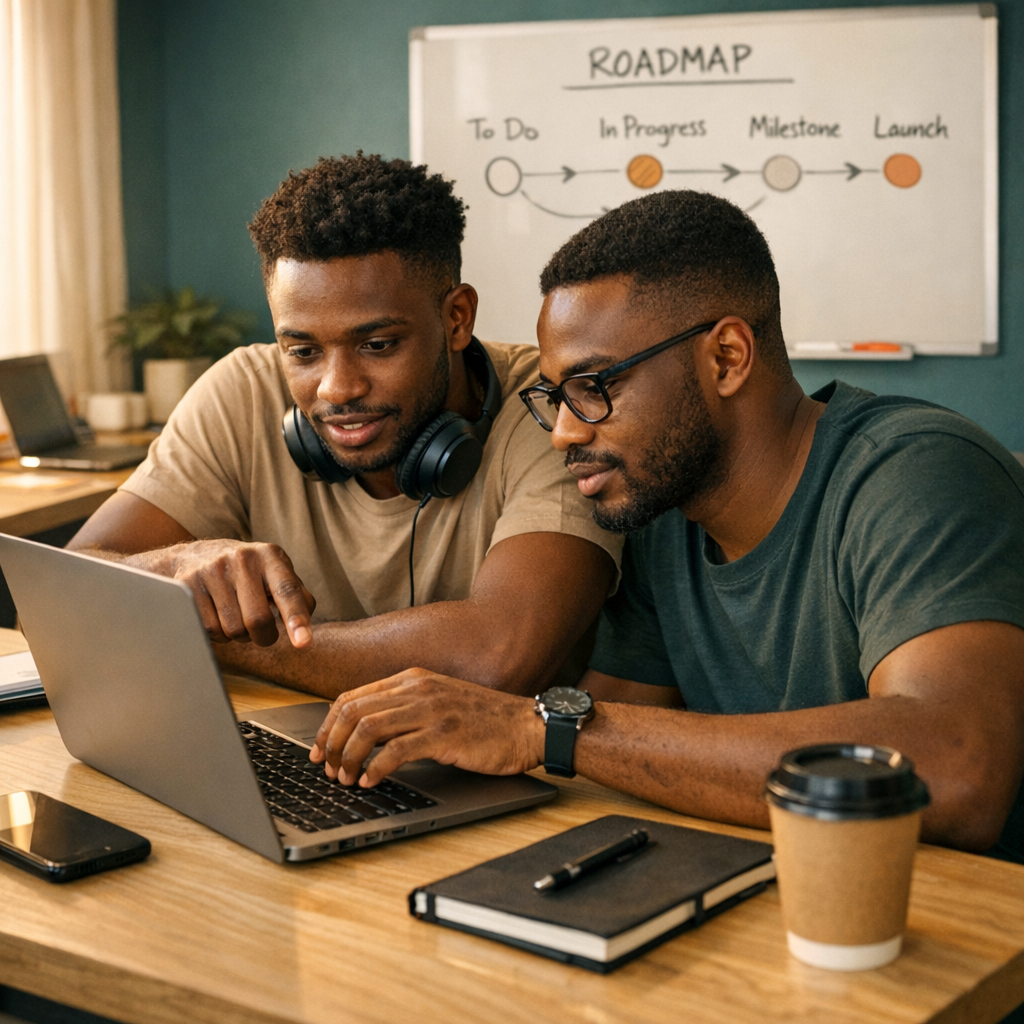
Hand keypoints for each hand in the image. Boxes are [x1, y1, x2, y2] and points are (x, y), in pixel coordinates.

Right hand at [161, 539, 315, 647]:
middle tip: (262, 632)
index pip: (287, 591)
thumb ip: (298, 597)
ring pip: (233, 630)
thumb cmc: (249, 573)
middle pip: (258, 620)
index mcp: (270, 556)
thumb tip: (304, 625)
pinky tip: (217, 617)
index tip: (303, 643)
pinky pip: (209, 631)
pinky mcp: (188, 585)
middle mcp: (242, 559)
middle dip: (264, 637)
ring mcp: (212, 570)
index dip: (296, 619)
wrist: (197, 556)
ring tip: (236, 617)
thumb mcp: (276, 574)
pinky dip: (218, 635)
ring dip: (239, 636)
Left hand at [308, 669, 545, 786]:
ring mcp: (431, 709)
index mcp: (412, 678)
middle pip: (353, 711)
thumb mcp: (439, 702)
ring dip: (348, 757)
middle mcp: (418, 688)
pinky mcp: (444, 734)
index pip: (352, 696)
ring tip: (346, 778)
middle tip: (327, 769)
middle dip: (331, 743)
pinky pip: (395, 750)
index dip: (327, 726)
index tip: (319, 750)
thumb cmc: (486, 720)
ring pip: (368, 728)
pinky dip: (375, 768)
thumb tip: (364, 732)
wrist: (528, 726)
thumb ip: (405, 708)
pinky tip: (372, 782)